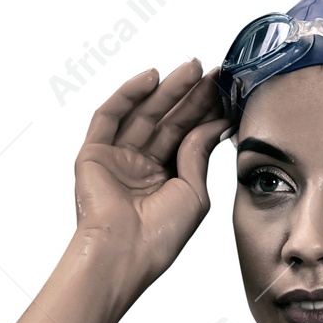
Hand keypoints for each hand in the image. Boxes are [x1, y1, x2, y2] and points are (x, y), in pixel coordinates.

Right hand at [73, 59, 230, 289]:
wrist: (124, 255)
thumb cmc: (159, 237)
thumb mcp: (194, 193)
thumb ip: (198, 154)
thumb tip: (212, 123)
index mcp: (165, 178)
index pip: (188, 136)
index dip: (208, 112)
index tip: (229, 91)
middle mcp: (140, 165)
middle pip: (169, 120)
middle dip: (192, 95)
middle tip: (214, 72)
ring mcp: (116, 158)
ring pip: (143, 113)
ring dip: (167, 89)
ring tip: (193, 68)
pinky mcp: (93, 154)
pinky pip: (109, 116)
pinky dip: (128, 94)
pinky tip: (152, 77)